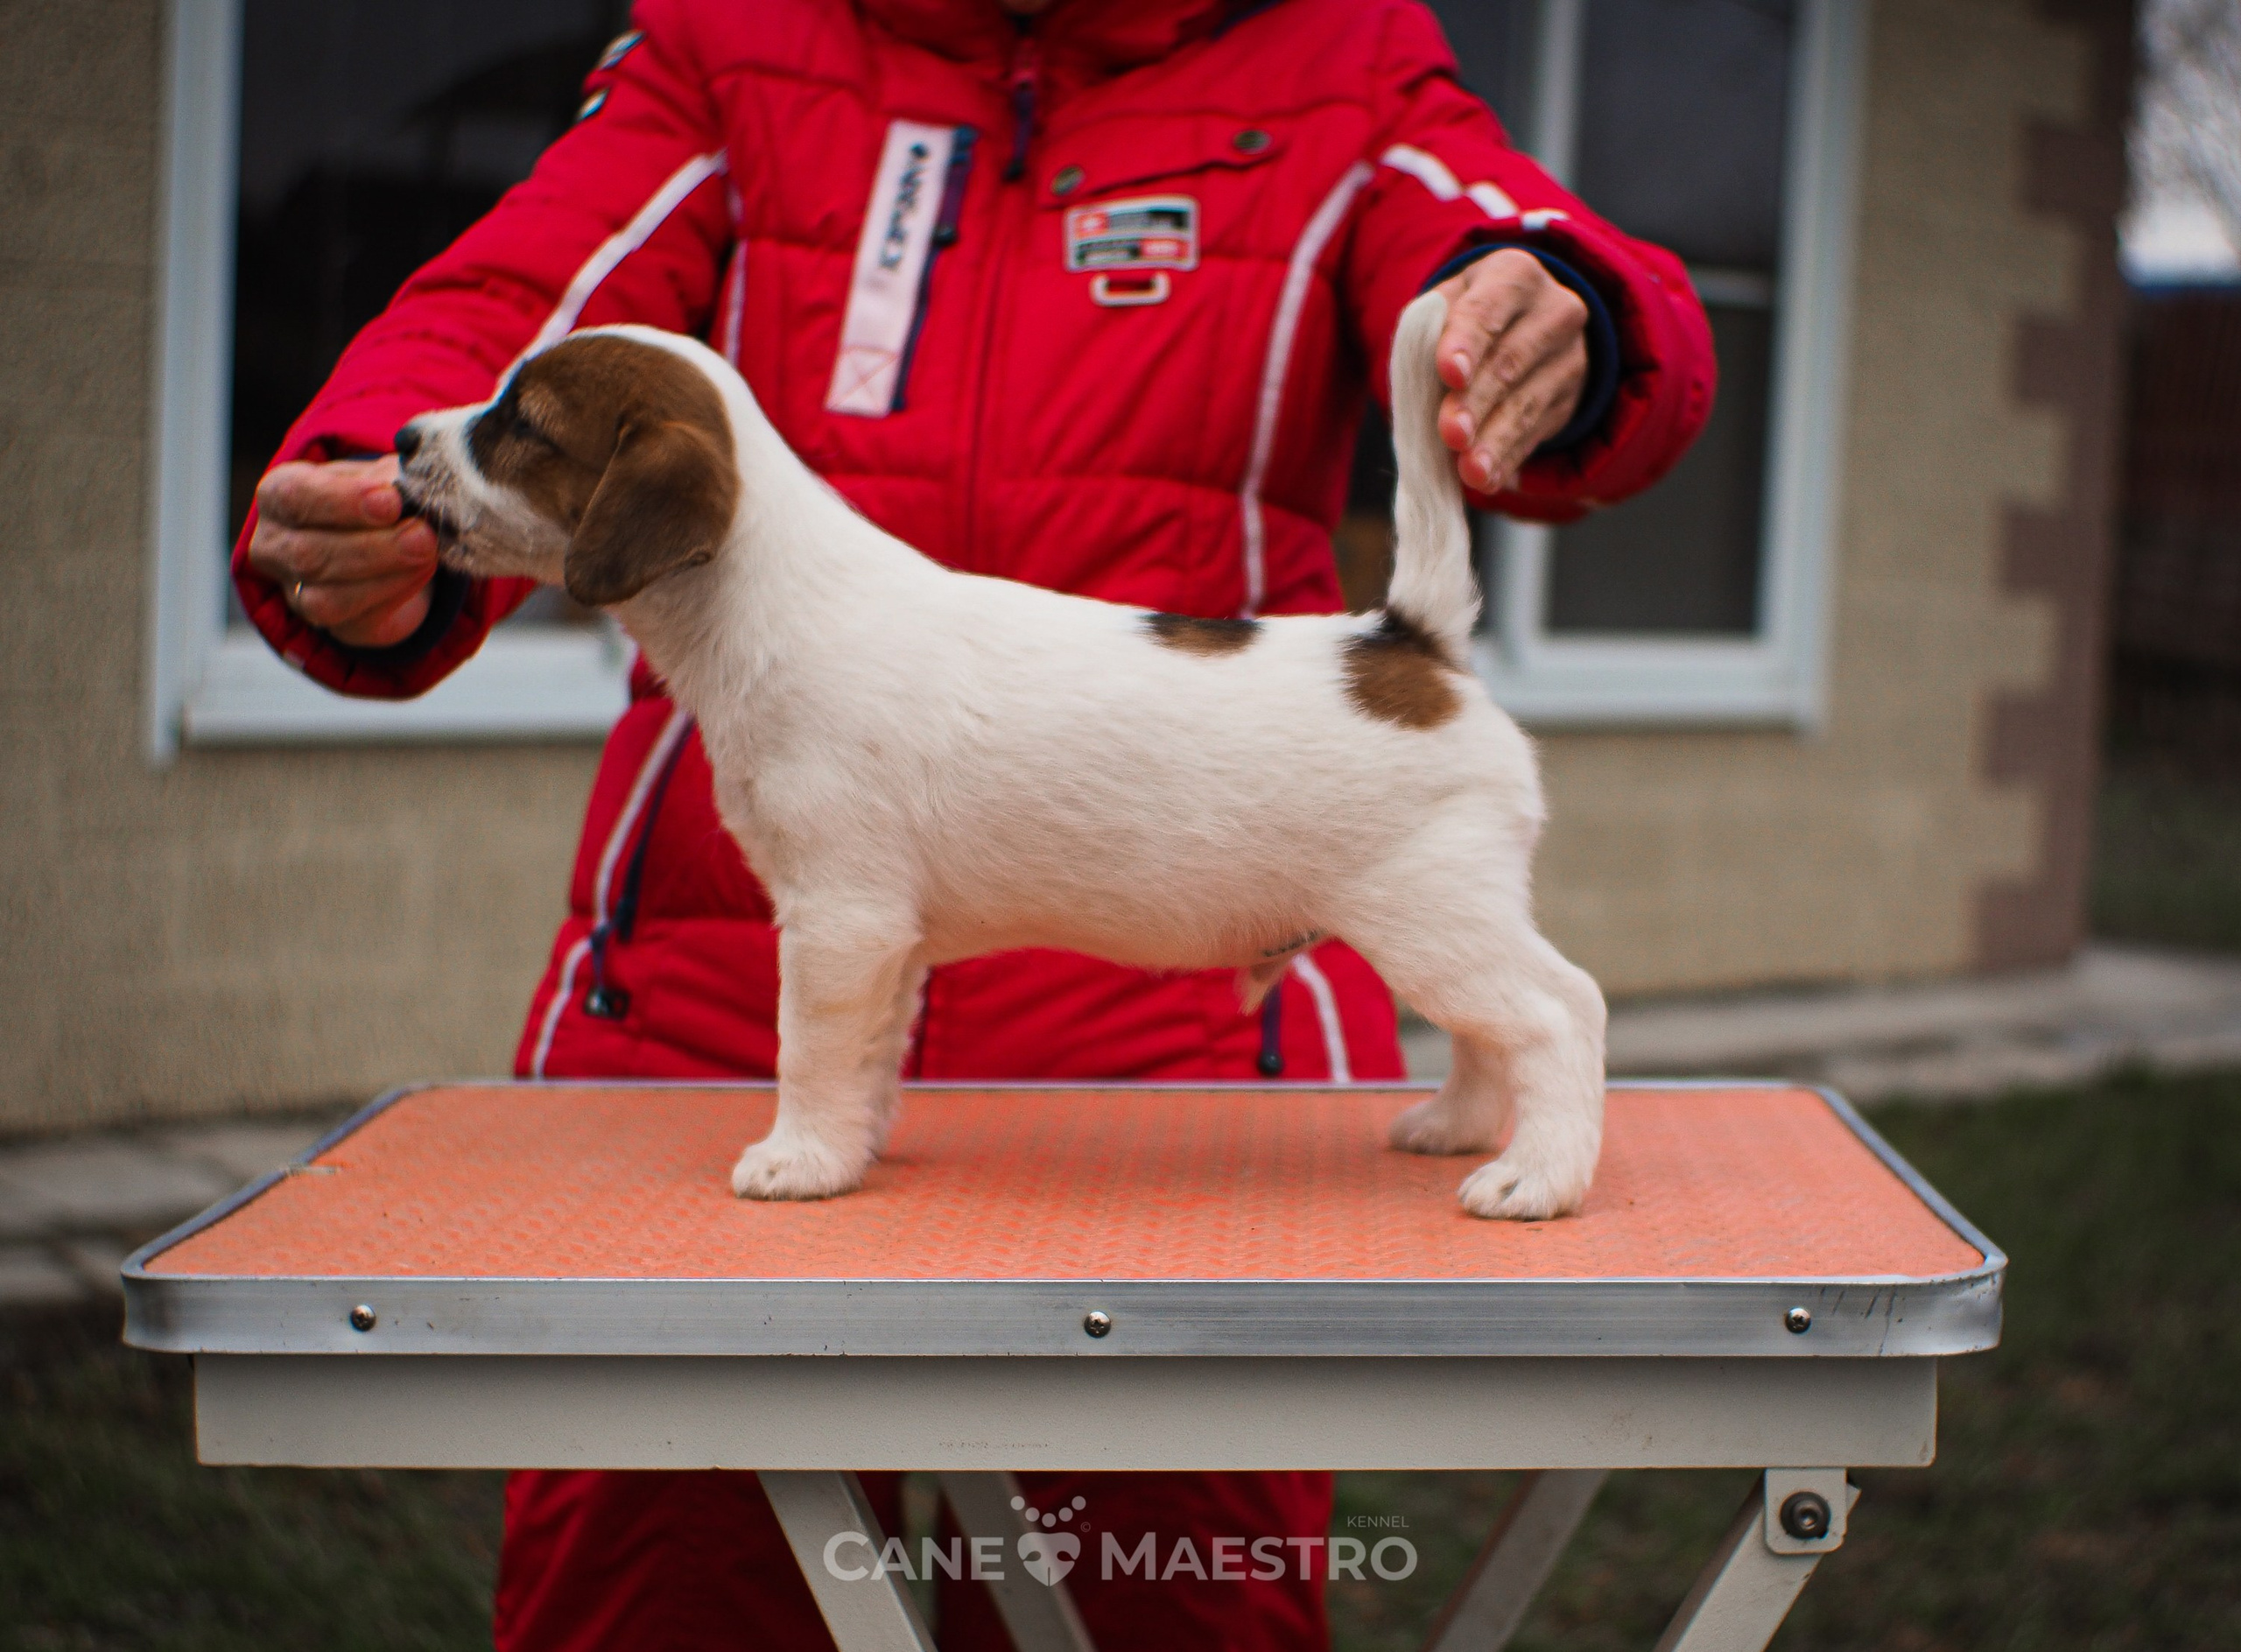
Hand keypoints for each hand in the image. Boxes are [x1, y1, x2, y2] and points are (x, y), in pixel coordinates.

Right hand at [246, 455, 438, 647]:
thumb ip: (389, 478)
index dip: (341, 500)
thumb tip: (405, 486)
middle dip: (372, 546)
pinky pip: (355, 623)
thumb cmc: (373, 499)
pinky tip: (420, 573)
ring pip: (326, 598)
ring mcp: (296, 591)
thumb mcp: (379, 476)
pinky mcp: (330, 625)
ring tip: (427, 553)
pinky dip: (393, 597)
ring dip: (384, 576)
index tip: (390, 500)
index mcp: (278, 495)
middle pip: (309, 554)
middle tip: (421, 534)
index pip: (293, 496)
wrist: (387, 543)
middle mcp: (275, 546)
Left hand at [1432, 249, 1589, 493]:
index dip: (1467, 343)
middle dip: (1477, 402)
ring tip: (1470, 470)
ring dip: (1495, 441)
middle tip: (1451, 434)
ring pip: (1527, 405)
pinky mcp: (1567, 401)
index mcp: (1515, 276)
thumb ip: (1428, 333)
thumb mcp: (1446, 307)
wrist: (1524, 323)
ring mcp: (1568, 359)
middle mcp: (1553, 312)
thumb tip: (1425, 381)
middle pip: (1510, 362)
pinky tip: (1487, 479)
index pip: (1488, 311)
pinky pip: (1535, 435)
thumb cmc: (1468, 315)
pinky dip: (1507, 459)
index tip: (1448, 374)